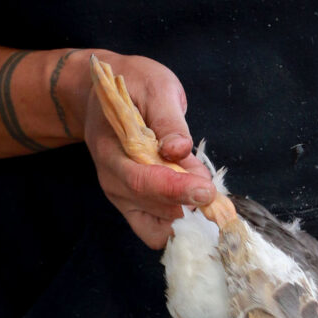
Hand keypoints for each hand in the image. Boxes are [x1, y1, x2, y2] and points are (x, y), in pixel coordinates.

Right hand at [71, 51, 219, 249]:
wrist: (102, 96)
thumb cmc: (133, 86)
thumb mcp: (156, 89)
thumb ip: (169, 121)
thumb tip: (180, 149)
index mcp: (111, 149)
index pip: (141, 180)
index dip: (176, 189)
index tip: (207, 190)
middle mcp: (112, 179)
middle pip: (152, 207)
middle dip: (189, 203)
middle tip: (215, 191)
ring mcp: (120, 195)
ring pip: (157, 226)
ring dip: (187, 215)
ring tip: (204, 190)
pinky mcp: (131, 205)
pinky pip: (154, 230)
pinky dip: (178, 225)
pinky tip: (194, 203)